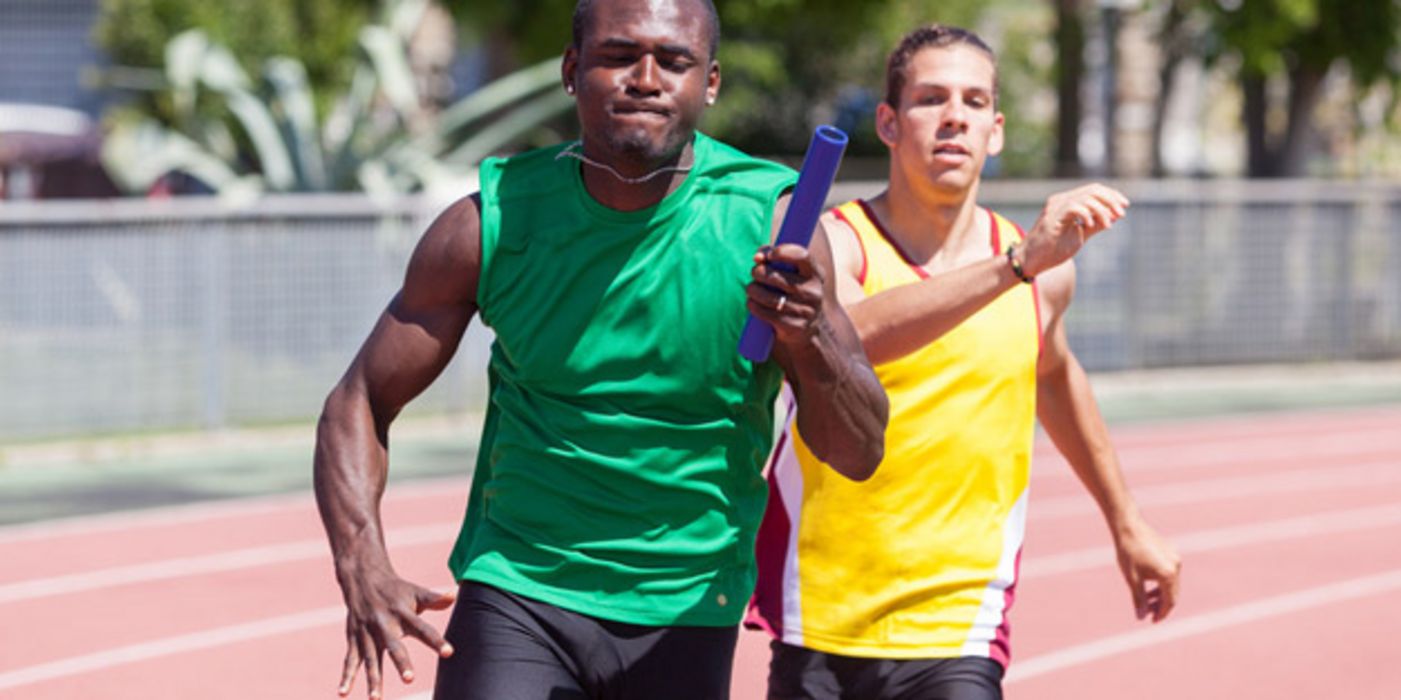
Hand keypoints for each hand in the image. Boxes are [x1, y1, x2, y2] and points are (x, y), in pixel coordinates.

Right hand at [335, 564, 455, 698]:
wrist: (363, 579)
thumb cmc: (396, 590)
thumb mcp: (415, 592)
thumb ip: (434, 599)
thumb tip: (455, 595)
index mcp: (403, 614)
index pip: (423, 629)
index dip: (436, 641)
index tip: (449, 652)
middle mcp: (384, 625)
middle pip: (394, 646)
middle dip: (401, 662)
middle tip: (409, 679)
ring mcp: (367, 633)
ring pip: (371, 658)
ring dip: (373, 678)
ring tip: (376, 698)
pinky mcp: (354, 639)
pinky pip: (350, 660)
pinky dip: (346, 676)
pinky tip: (343, 693)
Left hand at [746, 244, 825, 347]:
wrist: (807, 327)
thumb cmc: (792, 290)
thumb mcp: (790, 272)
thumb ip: (772, 257)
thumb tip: (758, 257)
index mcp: (815, 273)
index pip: (802, 256)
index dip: (782, 252)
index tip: (769, 256)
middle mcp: (813, 291)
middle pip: (776, 277)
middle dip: (758, 272)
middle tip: (755, 273)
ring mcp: (805, 310)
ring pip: (768, 297)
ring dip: (753, 290)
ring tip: (751, 289)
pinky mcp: (795, 325)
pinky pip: (766, 313)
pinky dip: (753, 306)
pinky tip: (752, 303)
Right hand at [1019, 183, 1128, 276]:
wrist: (1031, 262)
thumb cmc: (1053, 250)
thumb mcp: (1081, 235)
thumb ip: (1096, 224)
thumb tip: (1116, 215)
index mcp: (1067, 202)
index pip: (1094, 190)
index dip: (1112, 195)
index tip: (1124, 206)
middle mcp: (1061, 200)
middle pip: (1092, 190)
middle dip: (1111, 200)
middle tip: (1121, 214)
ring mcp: (1055, 207)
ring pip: (1086, 198)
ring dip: (1102, 210)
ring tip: (1109, 224)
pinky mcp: (1051, 217)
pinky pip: (1074, 207)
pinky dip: (1087, 214)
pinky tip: (1091, 225)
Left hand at [1113, 516, 1180, 622]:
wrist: (1128, 527)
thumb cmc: (1128, 552)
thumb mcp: (1132, 579)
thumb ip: (1139, 599)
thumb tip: (1141, 617)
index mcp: (1168, 574)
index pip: (1170, 601)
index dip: (1162, 613)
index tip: (1152, 621)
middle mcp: (1176, 566)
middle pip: (1173, 593)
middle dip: (1162, 605)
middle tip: (1149, 614)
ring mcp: (1175, 558)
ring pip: (1172, 583)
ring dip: (1161, 594)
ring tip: (1147, 600)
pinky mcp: (1171, 552)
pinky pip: (1170, 572)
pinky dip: (1162, 582)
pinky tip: (1149, 585)